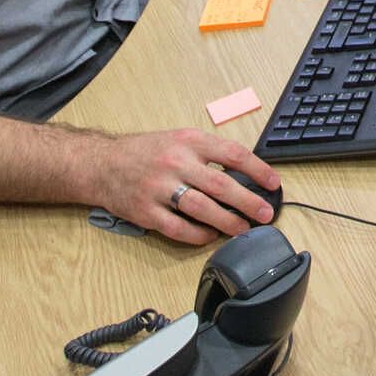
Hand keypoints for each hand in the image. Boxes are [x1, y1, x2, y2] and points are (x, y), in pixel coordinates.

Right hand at [84, 129, 280, 244]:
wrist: (102, 164)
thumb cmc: (145, 152)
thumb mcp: (179, 139)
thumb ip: (207, 153)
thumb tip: (244, 174)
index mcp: (188, 141)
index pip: (231, 153)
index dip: (257, 169)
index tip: (274, 183)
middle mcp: (175, 162)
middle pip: (220, 184)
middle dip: (248, 201)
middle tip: (265, 213)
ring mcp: (159, 188)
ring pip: (202, 208)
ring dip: (227, 222)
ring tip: (243, 229)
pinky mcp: (146, 211)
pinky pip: (178, 228)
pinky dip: (198, 234)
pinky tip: (210, 236)